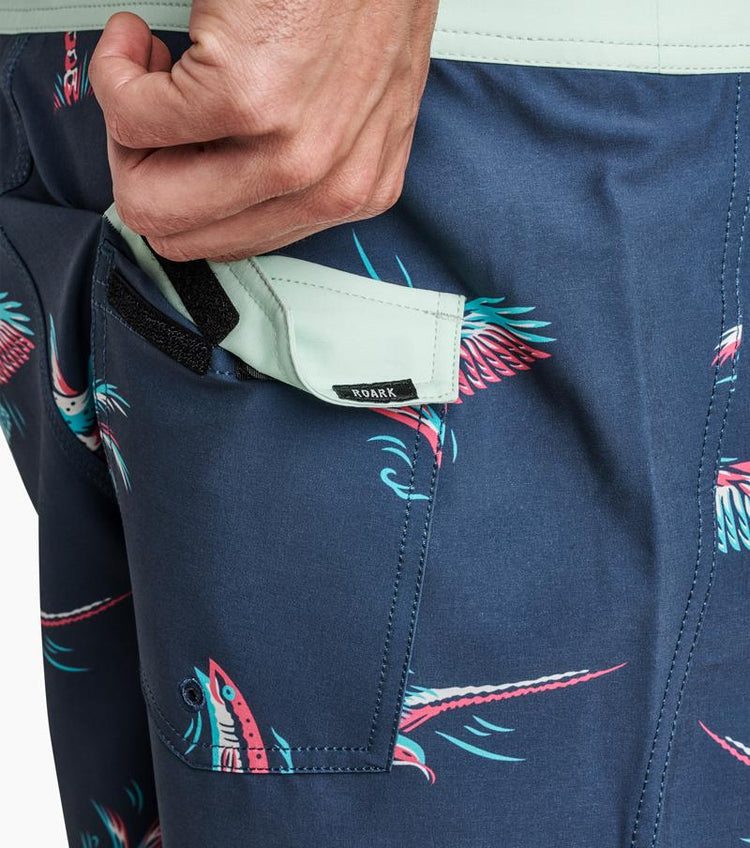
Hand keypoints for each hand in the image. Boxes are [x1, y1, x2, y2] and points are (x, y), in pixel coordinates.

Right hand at [89, 1, 438, 261]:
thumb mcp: (352, 107)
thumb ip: (296, 160)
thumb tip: (213, 177)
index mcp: (352, 190)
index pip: (231, 242)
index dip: (186, 191)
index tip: (181, 139)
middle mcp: (326, 185)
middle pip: (180, 236)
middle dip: (144, 173)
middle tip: (154, 109)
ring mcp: (287, 151)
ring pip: (149, 199)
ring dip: (131, 127)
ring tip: (156, 67)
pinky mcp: (244, 98)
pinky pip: (132, 118)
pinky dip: (118, 73)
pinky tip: (146, 37)